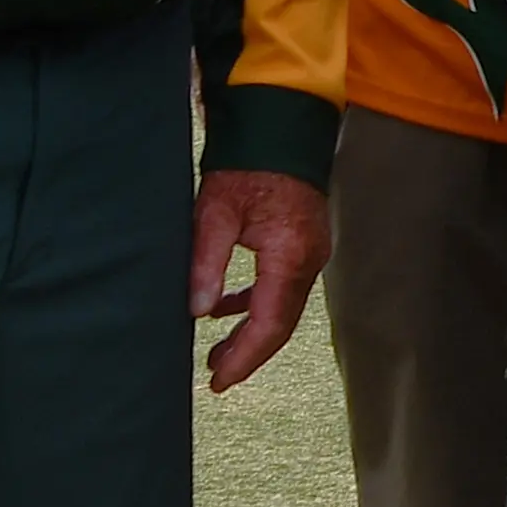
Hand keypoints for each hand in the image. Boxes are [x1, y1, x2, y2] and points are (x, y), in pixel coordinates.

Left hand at [192, 169, 328, 390]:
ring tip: (214, 351)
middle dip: (247, 352)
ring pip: (282, 308)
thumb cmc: (249, 164)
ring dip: (250, 331)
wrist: (282, 125)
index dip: (244, 358)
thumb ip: (206, 262)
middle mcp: (309, 259)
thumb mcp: (215, 210)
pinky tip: (223, 308)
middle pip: (280, 323)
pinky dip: (255, 304)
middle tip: (214, 375)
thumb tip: (195, 310)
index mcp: (290, 255)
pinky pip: (282, 287)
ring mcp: (310, 251)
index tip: (218, 381)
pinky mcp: (303, 243)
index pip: (270, 324)